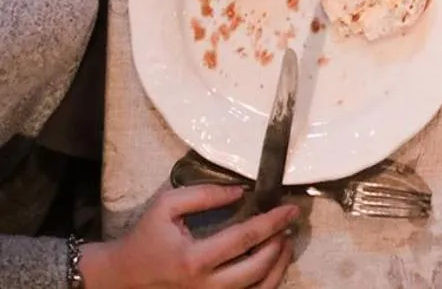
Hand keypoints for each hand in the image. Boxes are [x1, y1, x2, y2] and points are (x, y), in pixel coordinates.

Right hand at [81, 185, 298, 288]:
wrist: (122, 277)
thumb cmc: (145, 238)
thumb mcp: (167, 205)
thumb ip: (205, 194)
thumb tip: (241, 191)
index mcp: (194, 259)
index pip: (244, 238)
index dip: (271, 222)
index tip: (290, 209)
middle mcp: (204, 287)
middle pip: (256, 269)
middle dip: (279, 245)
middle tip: (290, 224)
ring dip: (277, 268)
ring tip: (285, 244)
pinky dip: (263, 284)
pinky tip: (270, 266)